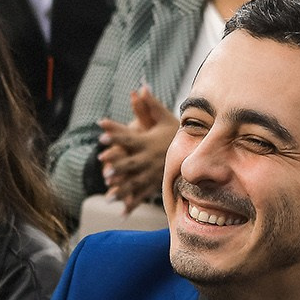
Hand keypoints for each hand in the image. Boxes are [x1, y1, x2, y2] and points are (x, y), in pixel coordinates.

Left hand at [97, 86, 177, 211]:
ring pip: (135, 182)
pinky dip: (132, 204)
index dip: (115, 134)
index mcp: (148, 142)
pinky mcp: (155, 185)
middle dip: (119, 166)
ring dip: (122, 189)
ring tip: (108, 195)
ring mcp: (152, 174)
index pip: (128, 137)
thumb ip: (150, 105)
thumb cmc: (175, 133)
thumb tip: (140, 87)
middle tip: (106, 169)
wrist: (197, 153)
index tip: (101, 132)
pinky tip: (121, 212)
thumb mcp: (164, 118)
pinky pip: (142, 195)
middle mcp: (149, 158)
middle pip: (131, 162)